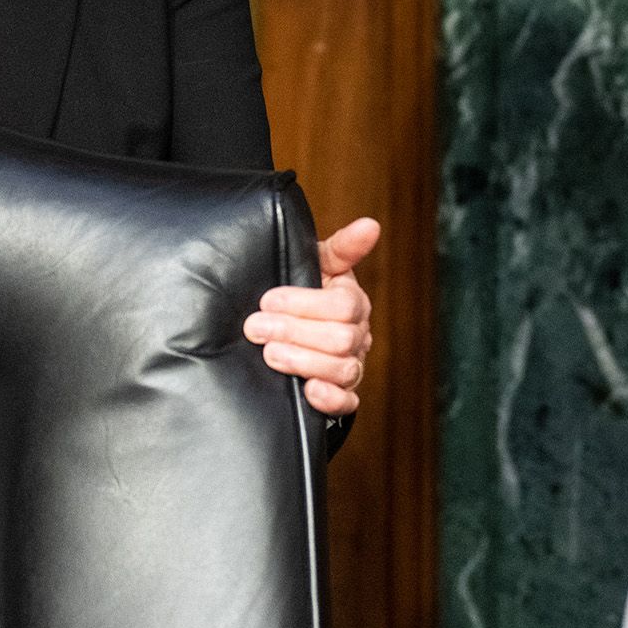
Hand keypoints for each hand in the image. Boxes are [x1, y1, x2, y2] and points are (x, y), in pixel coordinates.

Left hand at [247, 217, 378, 417]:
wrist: (289, 330)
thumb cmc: (304, 292)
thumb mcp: (317, 265)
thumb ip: (342, 248)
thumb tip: (371, 224)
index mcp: (353, 301)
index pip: (342, 305)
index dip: (304, 304)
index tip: (268, 301)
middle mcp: (358, 335)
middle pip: (341, 339)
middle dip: (294, 332)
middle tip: (256, 328)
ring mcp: (352, 366)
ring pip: (343, 369)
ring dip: (303, 362)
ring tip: (270, 354)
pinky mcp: (342, 395)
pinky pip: (347, 403)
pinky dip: (330, 399)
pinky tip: (309, 390)